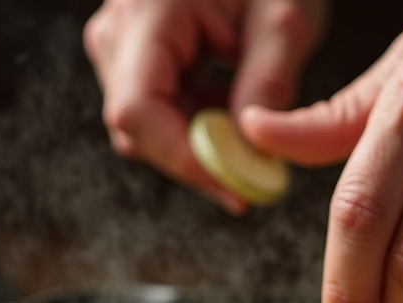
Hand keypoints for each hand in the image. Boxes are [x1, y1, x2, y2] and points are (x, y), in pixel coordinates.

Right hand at [84, 0, 329, 214]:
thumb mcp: (284, 20)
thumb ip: (268, 84)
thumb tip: (253, 154)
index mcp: (146, 11)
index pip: (138, 110)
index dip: (182, 158)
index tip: (234, 185)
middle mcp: (118, 32)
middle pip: (139, 128)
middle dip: (197, 161)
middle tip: (255, 181)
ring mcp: (120, 48)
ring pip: (148, 130)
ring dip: (201, 146)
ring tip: (251, 136)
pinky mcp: (135, 62)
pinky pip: (158, 115)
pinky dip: (199, 129)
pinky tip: (233, 118)